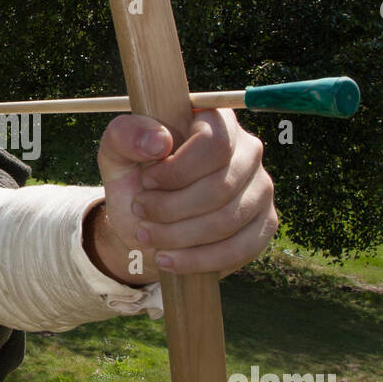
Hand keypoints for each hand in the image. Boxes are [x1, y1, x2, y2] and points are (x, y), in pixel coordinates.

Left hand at [92, 110, 277, 282]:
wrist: (147, 223)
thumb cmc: (136, 180)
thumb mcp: (117, 154)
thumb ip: (126, 136)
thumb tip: (160, 141)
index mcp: (216, 121)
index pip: (215, 143)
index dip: (178, 170)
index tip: (146, 182)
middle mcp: (249, 150)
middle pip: (220, 187)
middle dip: (170, 208)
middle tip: (140, 211)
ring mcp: (261, 188)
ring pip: (227, 220)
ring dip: (178, 235)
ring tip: (146, 235)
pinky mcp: (265, 224)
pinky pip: (240, 249)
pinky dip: (198, 260)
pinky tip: (169, 259)